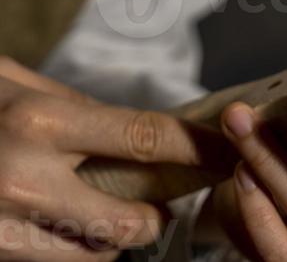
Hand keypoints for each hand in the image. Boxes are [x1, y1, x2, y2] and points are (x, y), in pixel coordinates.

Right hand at [0, 56, 222, 260]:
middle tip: (164, 205)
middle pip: (126, 221)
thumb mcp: (14, 81)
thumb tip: (123, 125)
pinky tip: (70, 224)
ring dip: (114, 238)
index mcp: (41, 122)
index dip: (194, 148)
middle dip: (157, 218)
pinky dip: (75, 249)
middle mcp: (26, 179)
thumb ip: (72, 104)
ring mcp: (5, 227)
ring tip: (110, 212)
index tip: (225, 152)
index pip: (141, 138)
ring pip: (94, 255)